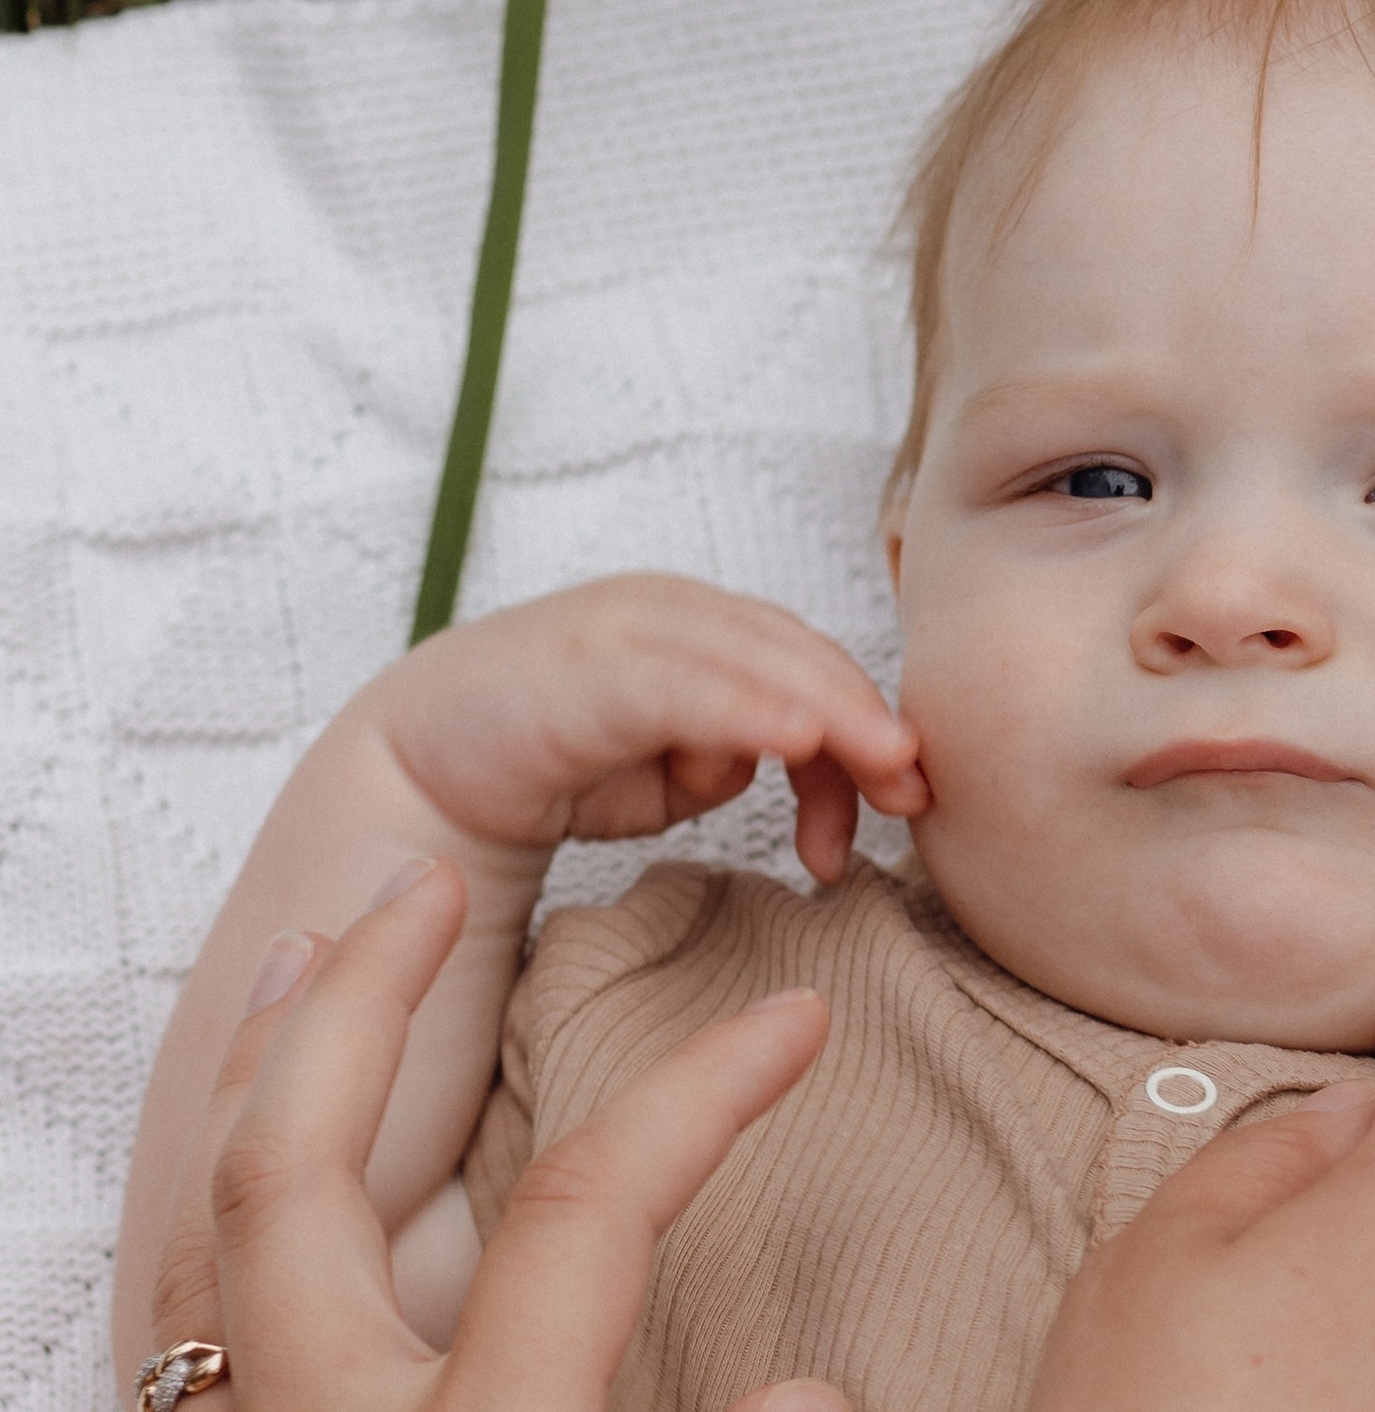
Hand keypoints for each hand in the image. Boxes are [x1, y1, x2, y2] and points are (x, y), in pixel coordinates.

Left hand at [19, 862, 856, 1411]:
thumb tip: (809, 1404)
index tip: (789, 1031)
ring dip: (284, 1069)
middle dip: (374, 989)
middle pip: (309, 1145)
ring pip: (227, 1218)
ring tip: (345, 983)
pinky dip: (244, 1204)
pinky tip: (293, 1206)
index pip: (592, 1214)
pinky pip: (204, 1318)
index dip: (699, 1096)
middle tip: (440, 885)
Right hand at [363, 572, 923, 882]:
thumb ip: (735, 757)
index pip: (811, 668)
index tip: (908, 799)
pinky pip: (679, 686)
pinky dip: (743, 710)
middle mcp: (671, 612)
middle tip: (913, 789)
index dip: (869, 725)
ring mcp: (625, 629)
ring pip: (752, 661)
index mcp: (703, 628)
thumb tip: (797, 765)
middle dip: (866, 721)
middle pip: (797, 656)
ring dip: (827, 712)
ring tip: (884, 761)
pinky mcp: (582, 667)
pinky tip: (791, 741)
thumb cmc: (558, 757)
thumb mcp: (671, 770)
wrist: (425, 765)